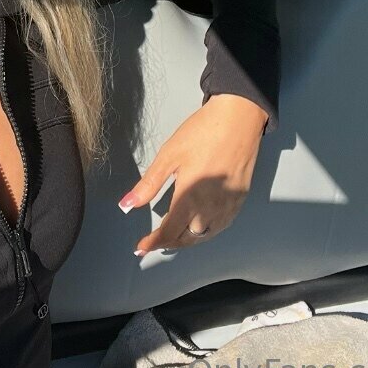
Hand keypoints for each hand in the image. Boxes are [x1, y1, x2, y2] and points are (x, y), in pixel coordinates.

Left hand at [118, 95, 267, 255]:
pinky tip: (199, 226)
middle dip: (169, 242)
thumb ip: (149, 184)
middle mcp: (210, 209)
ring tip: (173, 237)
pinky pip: (221, 226)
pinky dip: (206, 232)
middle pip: (187, 238)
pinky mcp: (240, 200)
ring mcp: (228, 206)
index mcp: (190, 198)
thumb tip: (127, 205)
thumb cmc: (201, 133)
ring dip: (187, 240)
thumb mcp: (169, 155)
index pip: (169, 231)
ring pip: (205, 236)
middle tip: (153, 242)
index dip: (152, 242)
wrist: (239, 118)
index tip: (139, 248)